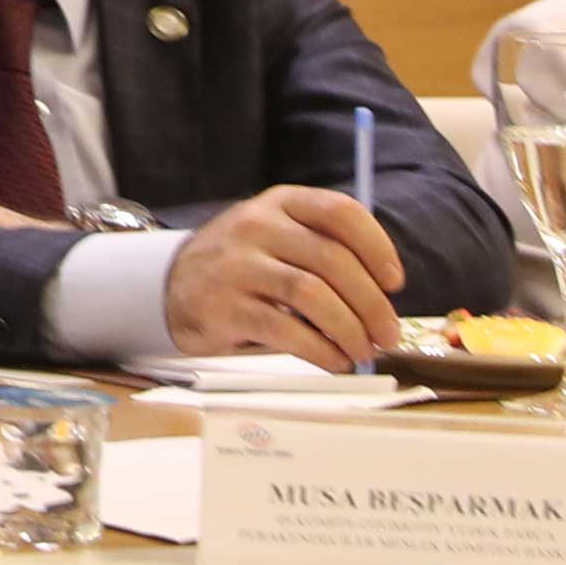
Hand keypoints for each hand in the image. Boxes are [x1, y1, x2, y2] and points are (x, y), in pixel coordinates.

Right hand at [164, 186, 406, 368]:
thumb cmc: (243, 265)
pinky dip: (322, 351)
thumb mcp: (277, 237)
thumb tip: (382, 302)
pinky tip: (334, 361)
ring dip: (350, 330)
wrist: (170, 286)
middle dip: (372, 304)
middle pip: (333, 260)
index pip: (340, 212)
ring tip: (363, 351)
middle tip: (388, 334)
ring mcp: (237, 265)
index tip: (394, 282)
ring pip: (313, 295)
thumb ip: (324, 251)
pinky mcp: (226, 306)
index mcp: (279, 203)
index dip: (378, 247)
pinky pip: (287, 330)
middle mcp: (257, 226)